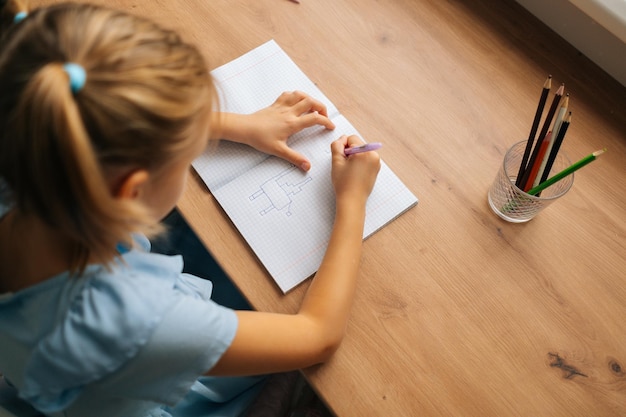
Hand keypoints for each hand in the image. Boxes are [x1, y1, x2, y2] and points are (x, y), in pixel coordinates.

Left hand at [217, 91, 334, 170]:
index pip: (315, 118)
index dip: (326, 121)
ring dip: (310, 99)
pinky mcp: (275, 104)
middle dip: (322, 107)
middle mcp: (289, 112)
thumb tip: (307, 166)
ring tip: (313, 107)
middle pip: (311, 102)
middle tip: (324, 116)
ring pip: (300, 95)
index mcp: (292, 123)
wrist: (244, 128)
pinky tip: (297, 101)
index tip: (330, 127)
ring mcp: (282, 106)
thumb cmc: (260, 138)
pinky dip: (296, 95)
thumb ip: (294, 158)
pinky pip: (288, 94)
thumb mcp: (278, 151)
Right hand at [330, 135, 379, 204]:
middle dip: (349, 152)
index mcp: (365, 152)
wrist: (352, 201)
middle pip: (357, 144)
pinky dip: (359, 162)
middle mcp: (374, 155)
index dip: (343, 147)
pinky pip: (366, 159)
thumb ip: (337, 146)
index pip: (351, 138)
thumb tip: (342, 139)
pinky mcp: (376, 169)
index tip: (341, 159)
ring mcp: (376, 163)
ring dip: (354, 157)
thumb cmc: (344, 184)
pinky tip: (355, 173)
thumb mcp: (336, 161)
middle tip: (345, 166)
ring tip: (350, 171)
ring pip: (361, 152)